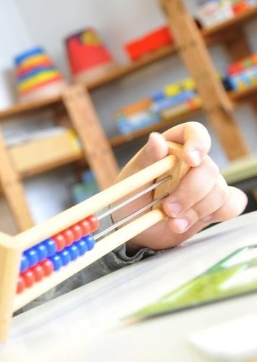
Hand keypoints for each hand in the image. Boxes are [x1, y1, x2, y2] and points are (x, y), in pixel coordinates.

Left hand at [116, 122, 246, 252]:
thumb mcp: (131, 179)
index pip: (194, 132)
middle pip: (208, 170)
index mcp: (172, 148)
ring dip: (196, 211)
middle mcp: (193, 163)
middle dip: (189, 193)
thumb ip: (146, 159)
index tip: (191, 159)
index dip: (197, 143)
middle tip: (168, 210)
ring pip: (219, 191)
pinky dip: (217, 215)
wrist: (136, 229)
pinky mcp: (216, 205)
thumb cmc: (130, 199)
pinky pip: (231, 205)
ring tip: (172, 222)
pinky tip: (192, 221)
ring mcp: (207, 184)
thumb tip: (156, 139)